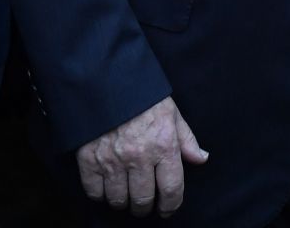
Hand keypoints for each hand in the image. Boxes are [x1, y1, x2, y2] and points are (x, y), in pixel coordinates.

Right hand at [76, 96, 207, 217]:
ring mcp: (112, 160)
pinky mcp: (88, 159)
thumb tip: (201, 159)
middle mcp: (138, 157)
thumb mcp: (172, 113)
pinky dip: (100, 195)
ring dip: (123, 203)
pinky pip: (94, 192)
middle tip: (145, 205)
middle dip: (145, 207)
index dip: (171, 205)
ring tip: (127, 197)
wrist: (108, 81)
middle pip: (143, 200)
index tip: (167, 209)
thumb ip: (187, 140)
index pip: (171, 189)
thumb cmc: (144, 98)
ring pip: (118, 200)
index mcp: (163, 146)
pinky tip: (107, 189)